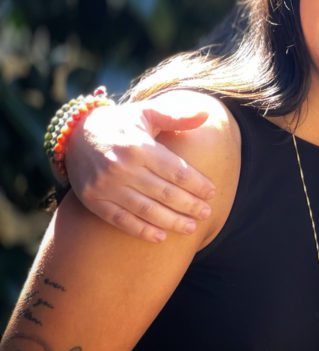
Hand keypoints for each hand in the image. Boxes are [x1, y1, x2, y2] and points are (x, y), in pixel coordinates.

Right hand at [65, 95, 216, 242]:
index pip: (175, 171)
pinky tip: (160, 237)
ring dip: (171, 221)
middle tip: (207, 213)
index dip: (196, 184)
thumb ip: (175, 116)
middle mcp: (121, 167)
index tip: (212, 192)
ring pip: (145, 209)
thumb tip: (205, 114)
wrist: (75, 134)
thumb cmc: (121, 123)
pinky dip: (141, 230)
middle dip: (189, 205)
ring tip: (191, 227)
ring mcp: (105, 185)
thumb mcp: (146, 113)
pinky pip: (120, 219)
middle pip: (164, 192)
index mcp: (139, 146)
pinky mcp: (92, 199)